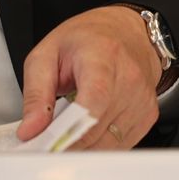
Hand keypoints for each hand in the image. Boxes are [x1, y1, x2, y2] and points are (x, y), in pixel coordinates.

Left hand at [18, 6, 160, 149]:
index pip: (95, 99)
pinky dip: (100, 146)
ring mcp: (142, 98)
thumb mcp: (47, 55)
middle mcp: (129, 78)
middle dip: (67, 143)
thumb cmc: (86, 41)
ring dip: (83, 147)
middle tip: (47, 140)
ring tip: (70, 128)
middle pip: (97, 129)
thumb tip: (30, 131)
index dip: (71, 129)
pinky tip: (90, 129)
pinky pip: (120, 145)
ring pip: (108, 144)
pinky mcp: (148, 115)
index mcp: (102, 56)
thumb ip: (36, 94)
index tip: (47, 144)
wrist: (125, 32)